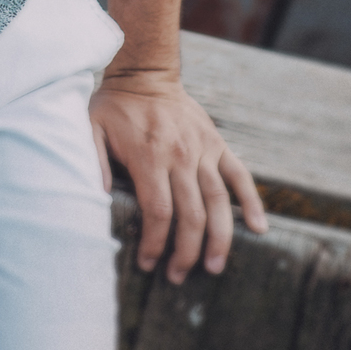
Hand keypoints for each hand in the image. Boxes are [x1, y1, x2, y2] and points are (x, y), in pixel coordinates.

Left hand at [89, 69, 267, 282]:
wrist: (146, 72)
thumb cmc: (115, 106)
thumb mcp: (92, 128)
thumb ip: (92, 161)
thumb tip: (96, 199)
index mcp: (149, 155)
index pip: (158, 211)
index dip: (155, 243)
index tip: (147, 263)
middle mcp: (180, 155)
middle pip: (190, 214)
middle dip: (185, 251)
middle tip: (178, 276)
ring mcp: (203, 149)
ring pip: (218, 202)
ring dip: (219, 238)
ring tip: (215, 267)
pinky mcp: (217, 143)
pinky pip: (240, 175)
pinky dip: (252, 201)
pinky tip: (258, 228)